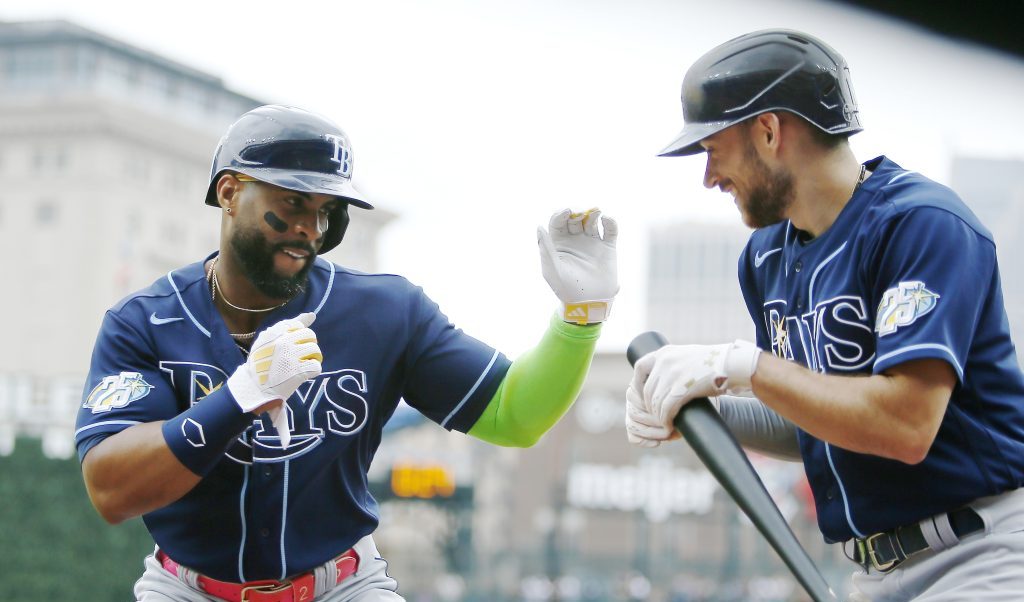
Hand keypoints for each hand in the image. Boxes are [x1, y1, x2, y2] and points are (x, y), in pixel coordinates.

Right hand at [227, 312, 322, 446]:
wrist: (254, 388)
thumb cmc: (262, 362)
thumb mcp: (267, 340)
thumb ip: (289, 325)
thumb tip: (312, 314)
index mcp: (275, 333)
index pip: (298, 325)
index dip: (298, 335)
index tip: (292, 344)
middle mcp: (283, 342)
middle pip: (310, 335)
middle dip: (308, 345)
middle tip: (300, 355)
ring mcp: (291, 357)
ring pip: (315, 350)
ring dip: (312, 358)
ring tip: (303, 364)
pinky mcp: (298, 372)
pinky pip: (316, 366)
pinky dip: (313, 371)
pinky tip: (305, 374)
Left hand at [538, 208, 617, 323]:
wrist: (589, 303)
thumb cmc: (566, 289)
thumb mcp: (552, 270)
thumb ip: (545, 248)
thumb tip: (539, 226)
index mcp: (559, 243)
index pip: (558, 222)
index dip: (561, 214)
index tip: (566, 212)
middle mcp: (575, 240)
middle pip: (575, 219)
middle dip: (577, 213)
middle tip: (579, 214)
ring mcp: (592, 242)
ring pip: (592, 221)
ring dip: (593, 214)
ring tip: (595, 212)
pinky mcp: (607, 247)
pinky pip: (610, 230)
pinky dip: (610, 222)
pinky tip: (607, 219)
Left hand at [626, 341, 759, 444]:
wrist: (733, 364)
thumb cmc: (713, 363)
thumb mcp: (687, 357)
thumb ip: (672, 366)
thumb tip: (660, 380)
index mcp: (665, 353)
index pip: (639, 367)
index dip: (637, 385)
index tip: (642, 397)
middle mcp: (665, 361)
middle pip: (647, 390)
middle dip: (651, 407)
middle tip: (658, 417)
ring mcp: (673, 374)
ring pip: (655, 402)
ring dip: (659, 417)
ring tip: (666, 423)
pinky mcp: (683, 388)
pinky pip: (666, 408)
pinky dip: (666, 420)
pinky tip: (671, 426)